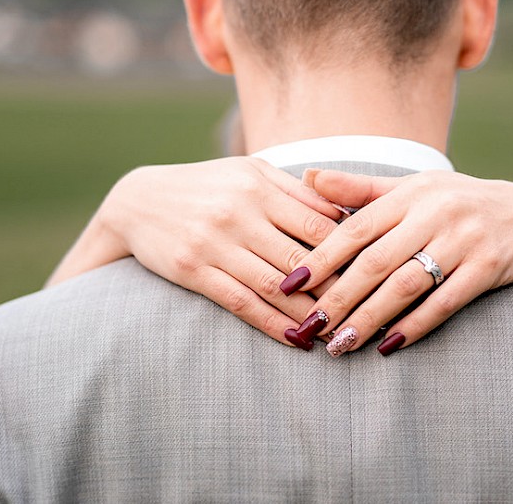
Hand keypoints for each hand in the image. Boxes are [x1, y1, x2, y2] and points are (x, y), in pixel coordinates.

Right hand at [48, 157, 343, 344]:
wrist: (138, 200)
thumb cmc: (208, 185)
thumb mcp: (250, 173)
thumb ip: (297, 192)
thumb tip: (348, 214)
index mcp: (259, 185)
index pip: (318, 224)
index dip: (350, 252)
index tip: (374, 274)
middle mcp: (239, 213)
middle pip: (301, 258)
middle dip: (337, 289)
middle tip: (367, 312)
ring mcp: (214, 243)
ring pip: (275, 286)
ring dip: (309, 314)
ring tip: (339, 332)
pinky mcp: (193, 270)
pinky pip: (241, 303)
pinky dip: (273, 325)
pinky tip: (296, 340)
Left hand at [284, 169, 512, 355]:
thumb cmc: (461, 202)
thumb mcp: (414, 188)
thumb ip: (360, 188)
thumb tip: (306, 176)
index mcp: (411, 193)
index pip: (355, 227)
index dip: (321, 257)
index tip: (290, 284)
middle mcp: (436, 213)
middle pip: (376, 262)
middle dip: (338, 298)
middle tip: (309, 328)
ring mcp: (464, 240)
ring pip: (406, 285)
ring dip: (370, 319)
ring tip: (341, 345)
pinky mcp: (489, 267)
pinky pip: (445, 302)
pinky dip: (415, 326)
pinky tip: (390, 346)